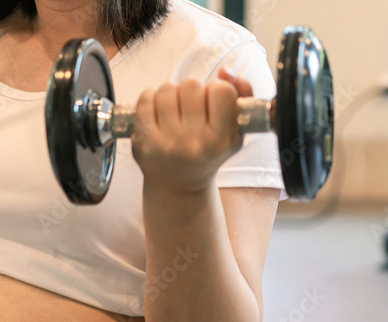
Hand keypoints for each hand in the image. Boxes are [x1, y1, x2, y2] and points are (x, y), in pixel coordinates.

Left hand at [131, 67, 252, 194]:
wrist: (179, 184)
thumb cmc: (210, 150)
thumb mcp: (237, 128)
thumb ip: (243, 93)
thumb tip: (224, 70)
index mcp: (222, 140)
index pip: (221, 90)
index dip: (216, 90)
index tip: (212, 102)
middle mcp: (194, 144)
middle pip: (191, 85)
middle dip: (191, 90)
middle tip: (191, 106)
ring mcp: (167, 144)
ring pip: (167, 89)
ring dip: (171, 92)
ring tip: (175, 108)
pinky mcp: (144, 143)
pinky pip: (145, 99)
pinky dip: (151, 97)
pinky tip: (157, 109)